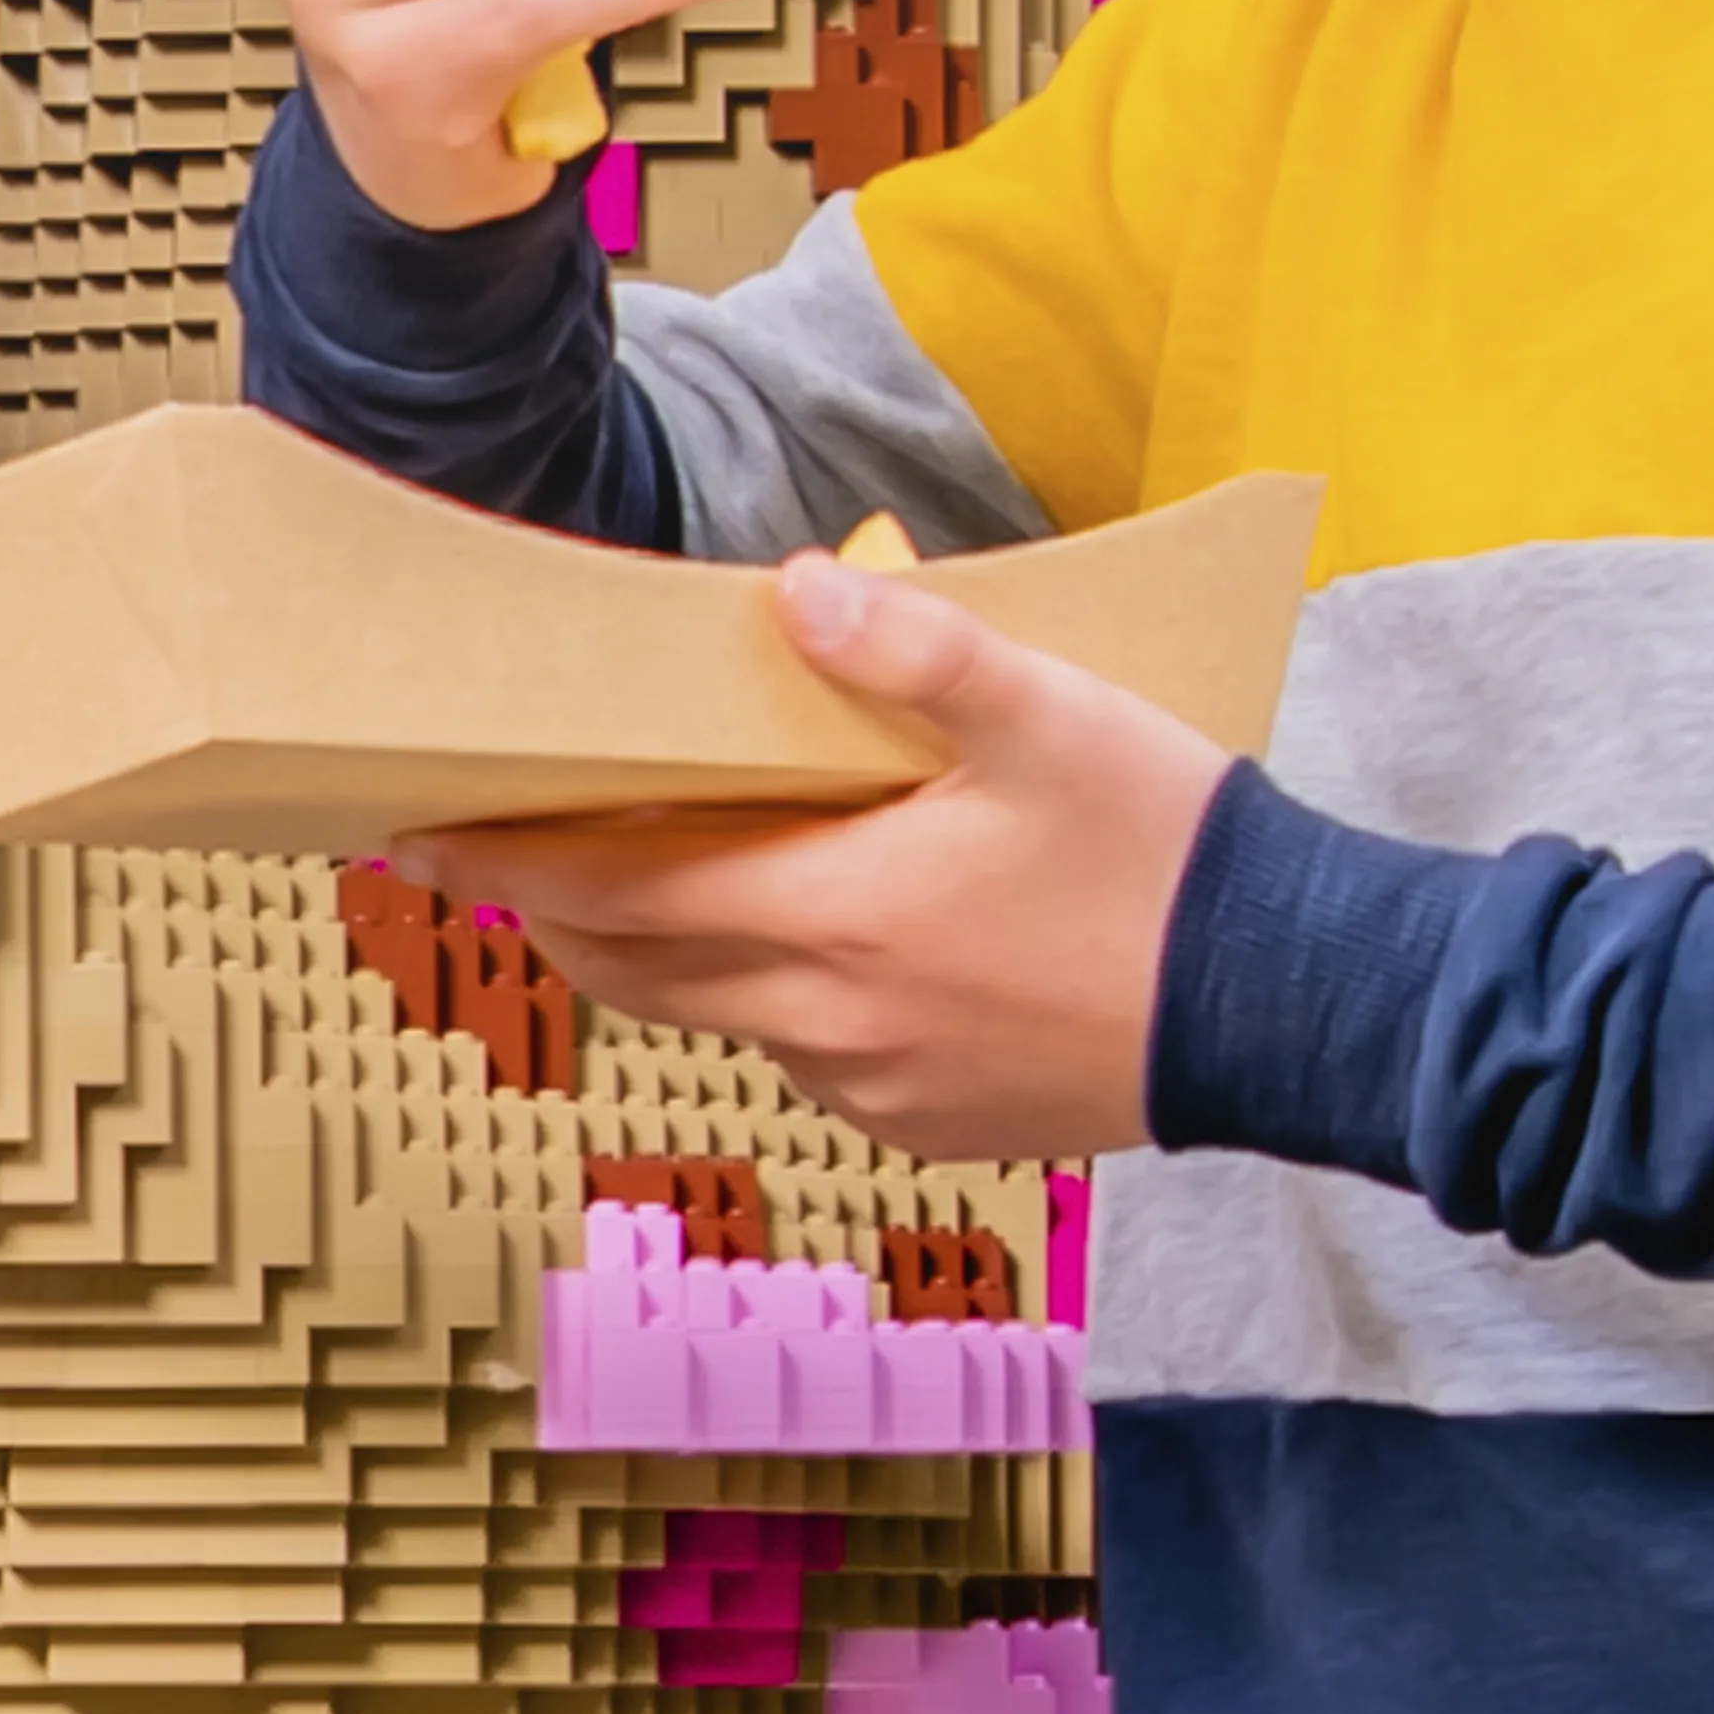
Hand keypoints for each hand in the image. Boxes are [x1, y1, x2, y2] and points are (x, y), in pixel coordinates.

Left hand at [393, 553, 1236, 1158]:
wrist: (1296, 1011)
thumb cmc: (1169, 852)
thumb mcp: (1047, 716)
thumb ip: (911, 654)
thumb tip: (794, 591)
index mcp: (831, 917)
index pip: (610, 893)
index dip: (503, 861)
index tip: (417, 830)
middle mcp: (827, 1022)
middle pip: (630, 968)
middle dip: (547, 909)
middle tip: (489, 848)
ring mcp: (875, 1088)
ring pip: (709, 1016)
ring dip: (651, 951)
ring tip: (622, 877)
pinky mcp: (931, 1122)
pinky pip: (798, 1060)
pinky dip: (756, 998)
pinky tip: (788, 938)